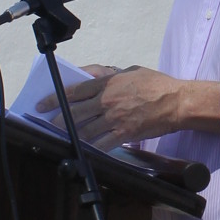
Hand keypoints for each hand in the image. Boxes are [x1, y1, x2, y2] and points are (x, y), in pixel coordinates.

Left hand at [40, 65, 219, 145]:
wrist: (177, 102)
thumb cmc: (156, 84)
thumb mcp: (130, 71)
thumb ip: (108, 74)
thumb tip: (90, 77)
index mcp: (108, 84)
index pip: (74, 91)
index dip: (55, 98)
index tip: (43, 103)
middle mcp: (107, 101)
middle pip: (75, 112)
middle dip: (57, 117)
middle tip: (46, 121)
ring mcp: (115, 119)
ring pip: (85, 129)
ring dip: (71, 134)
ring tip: (62, 135)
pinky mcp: (124, 134)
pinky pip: (102, 143)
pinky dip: (91, 147)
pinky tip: (83, 148)